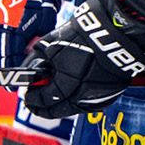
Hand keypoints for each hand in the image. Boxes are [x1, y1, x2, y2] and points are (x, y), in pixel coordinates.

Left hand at [22, 0, 144, 119]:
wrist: (116, 33)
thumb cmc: (83, 36)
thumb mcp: (52, 43)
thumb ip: (38, 59)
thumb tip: (28, 69)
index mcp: (65, 85)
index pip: (44, 99)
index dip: (33, 98)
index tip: (28, 95)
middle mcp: (81, 96)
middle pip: (59, 110)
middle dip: (45, 108)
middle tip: (36, 105)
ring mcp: (98, 97)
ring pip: (75, 109)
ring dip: (62, 106)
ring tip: (54, 101)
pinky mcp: (110, 93)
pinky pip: (89, 103)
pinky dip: (78, 101)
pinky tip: (73, 96)